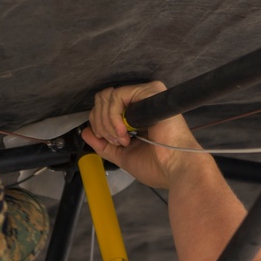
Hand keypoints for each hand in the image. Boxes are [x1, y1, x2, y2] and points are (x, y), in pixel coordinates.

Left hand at [81, 81, 203, 188]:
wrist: (175, 168)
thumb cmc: (158, 166)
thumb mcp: (123, 155)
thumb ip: (103, 144)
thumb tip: (85, 132)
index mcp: (136, 116)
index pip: (105, 108)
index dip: (99, 125)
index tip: (108, 142)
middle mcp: (141, 103)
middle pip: (102, 100)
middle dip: (101, 124)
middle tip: (116, 142)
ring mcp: (145, 95)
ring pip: (107, 98)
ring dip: (107, 123)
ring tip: (122, 140)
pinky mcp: (149, 92)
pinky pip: (116, 97)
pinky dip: (113, 117)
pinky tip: (124, 133)